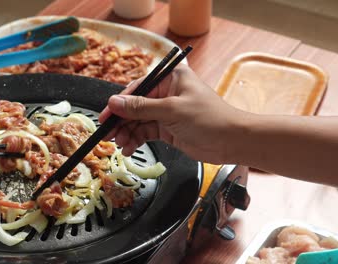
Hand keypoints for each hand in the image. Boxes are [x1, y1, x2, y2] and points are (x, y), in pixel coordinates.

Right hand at [99, 64, 245, 163]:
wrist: (232, 142)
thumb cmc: (209, 118)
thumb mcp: (172, 110)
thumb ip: (141, 107)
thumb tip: (113, 102)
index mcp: (170, 78)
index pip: (138, 88)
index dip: (119, 103)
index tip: (105, 116)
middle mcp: (166, 93)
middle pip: (135, 106)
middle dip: (121, 121)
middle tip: (108, 135)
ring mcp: (166, 112)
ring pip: (138, 121)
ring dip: (128, 133)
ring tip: (120, 145)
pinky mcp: (168, 129)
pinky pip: (146, 132)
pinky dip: (137, 140)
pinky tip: (130, 148)